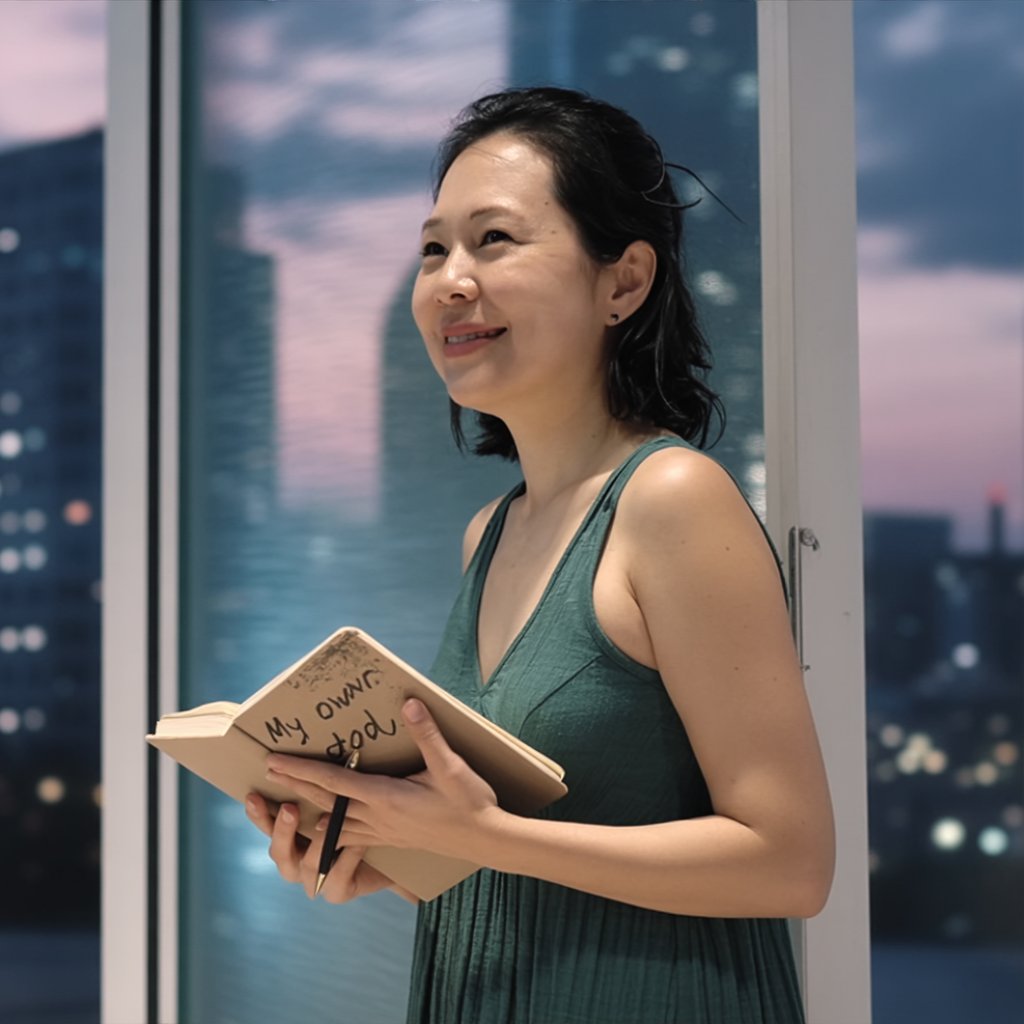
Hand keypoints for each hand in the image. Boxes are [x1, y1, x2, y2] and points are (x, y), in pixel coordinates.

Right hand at [244, 791, 404, 902]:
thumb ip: (323, 787)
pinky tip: (360, 841)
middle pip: (278, 851)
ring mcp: (316, 880)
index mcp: (292, 837)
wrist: (391, 855)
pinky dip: (348, 857)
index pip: (268, 825)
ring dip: (318, 842)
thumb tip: (308, 754)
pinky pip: (338, 875)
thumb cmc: (365, 819)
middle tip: (289, 808)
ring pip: (306, 864)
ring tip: (327, 822)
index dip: (259, 813)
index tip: (253, 794)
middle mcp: (297, 861)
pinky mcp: (339, 891)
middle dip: (281, 829)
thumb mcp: (342, 801)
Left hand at [264, 698, 502, 862]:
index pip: (334, 782)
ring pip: (334, 823)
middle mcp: (377, 818)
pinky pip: (351, 836)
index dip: (302, 770)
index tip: (275, 762)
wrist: (486, 840)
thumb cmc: (469, 803)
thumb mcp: (450, 766)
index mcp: (385, 798)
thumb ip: (427, 734)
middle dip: (295, 787)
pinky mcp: (391, 838)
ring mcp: (383, 831)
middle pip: (325, 803)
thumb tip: (408, 703)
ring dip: (309, 810)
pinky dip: (331, 828)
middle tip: (268, 773)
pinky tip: (325, 826)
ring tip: (287, 800)